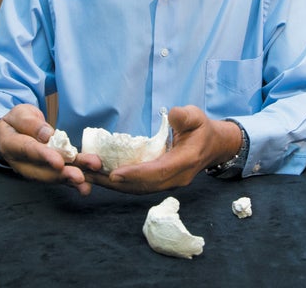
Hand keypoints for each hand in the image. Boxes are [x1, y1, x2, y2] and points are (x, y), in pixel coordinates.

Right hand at [0, 104, 100, 194]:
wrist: (12, 133)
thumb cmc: (16, 122)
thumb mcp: (20, 114)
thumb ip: (31, 123)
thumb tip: (47, 134)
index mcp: (11, 144)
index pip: (28, 150)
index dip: (44, 156)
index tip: (59, 162)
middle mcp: (21, 163)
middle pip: (41, 171)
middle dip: (62, 175)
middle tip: (79, 177)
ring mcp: (33, 171)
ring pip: (52, 177)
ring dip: (70, 180)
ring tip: (85, 184)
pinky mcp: (45, 173)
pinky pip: (59, 178)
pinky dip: (73, 183)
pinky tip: (86, 186)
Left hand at [85, 105, 242, 193]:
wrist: (214, 145)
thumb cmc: (202, 128)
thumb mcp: (196, 116)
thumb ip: (184, 116)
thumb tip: (172, 115)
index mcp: (185, 161)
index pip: (158, 171)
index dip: (136, 174)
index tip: (114, 174)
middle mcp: (177, 177)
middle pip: (144, 186)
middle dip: (117, 183)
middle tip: (91, 177)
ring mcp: (170, 182)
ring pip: (140, 189)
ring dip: (116, 186)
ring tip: (91, 179)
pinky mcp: (163, 182)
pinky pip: (141, 186)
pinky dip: (122, 183)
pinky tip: (105, 178)